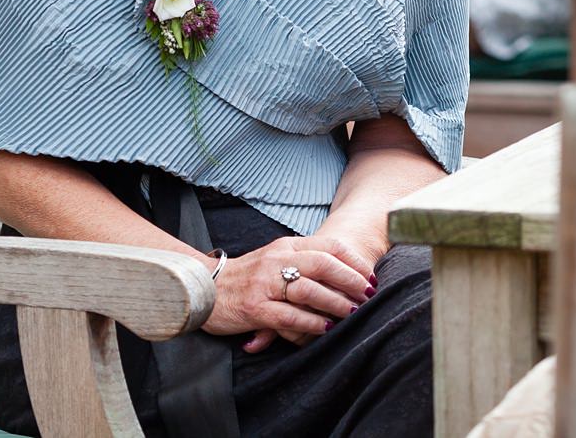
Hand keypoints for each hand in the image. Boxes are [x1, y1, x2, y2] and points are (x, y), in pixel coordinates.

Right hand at [203, 234, 375, 352]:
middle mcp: (276, 260)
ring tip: (353, 313)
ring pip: (309, 290)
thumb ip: (302, 261)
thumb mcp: (275, 259)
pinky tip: (325, 329)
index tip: (370, 276)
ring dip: (336, 303)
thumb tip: (343, 273)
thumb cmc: (246, 277)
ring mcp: (264, 284)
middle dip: (351, 280)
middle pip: (323, 264)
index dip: (354, 261)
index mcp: (285, 246)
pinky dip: (311, 323)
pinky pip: (289, 316)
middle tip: (369, 295)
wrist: (205, 287)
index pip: (328, 246)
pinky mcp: (254, 308)